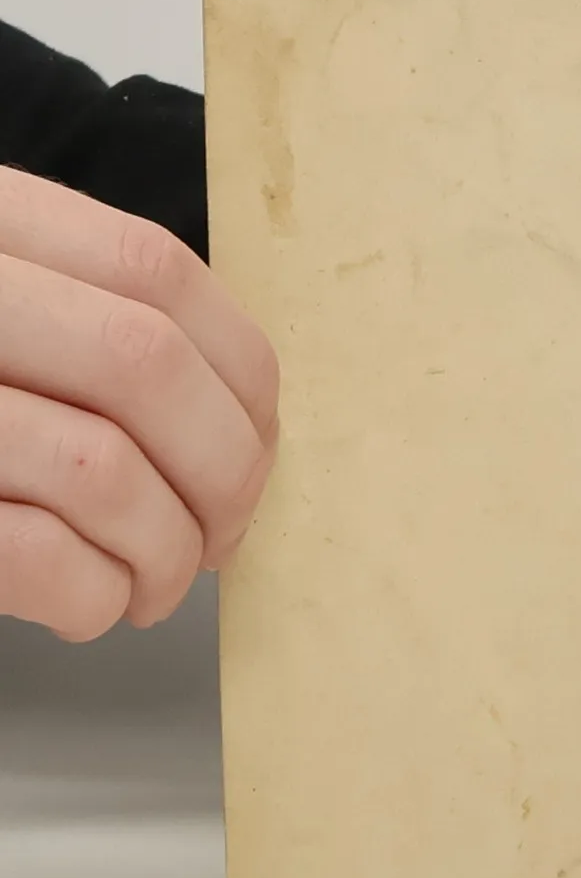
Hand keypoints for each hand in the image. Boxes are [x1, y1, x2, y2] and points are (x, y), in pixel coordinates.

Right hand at [0, 170, 277, 638]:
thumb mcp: (6, 304)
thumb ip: (87, 320)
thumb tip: (243, 419)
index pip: (158, 273)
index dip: (239, 370)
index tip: (258, 440)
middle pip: (146, 366)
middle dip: (222, 467)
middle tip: (223, 531)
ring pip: (101, 466)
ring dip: (163, 549)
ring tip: (156, 581)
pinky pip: (34, 553)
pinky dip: (93, 593)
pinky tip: (91, 604)